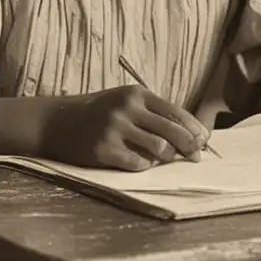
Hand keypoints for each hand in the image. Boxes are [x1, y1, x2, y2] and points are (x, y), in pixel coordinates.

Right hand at [42, 86, 209, 171]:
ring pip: (158, 148)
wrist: (56, 121)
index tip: (204, 141)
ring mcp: (114, 129)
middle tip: (196, 158)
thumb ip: (151, 112)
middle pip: (171, 131)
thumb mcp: (124, 101)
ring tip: (167, 161)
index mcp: (136, 93)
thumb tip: (187, 132)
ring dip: (167, 158)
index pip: (175, 111)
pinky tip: (142, 165)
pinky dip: (144, 166)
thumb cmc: (97, 112)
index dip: (193, 128)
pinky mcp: (103, 150)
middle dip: (189, 146)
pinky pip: (136, 163)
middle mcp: (127, 108)